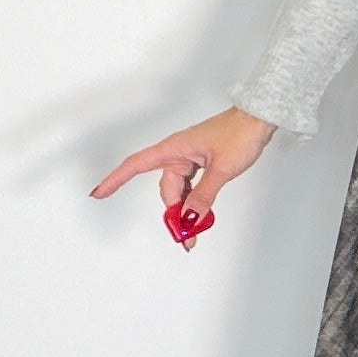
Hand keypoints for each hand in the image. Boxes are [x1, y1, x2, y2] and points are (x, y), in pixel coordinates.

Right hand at [88, 105, 277, 244]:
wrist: (259, 119)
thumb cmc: (240, 133)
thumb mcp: (222, 169)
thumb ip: (204, 196)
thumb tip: (188, 217)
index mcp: (174, 148)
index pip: (136, 165)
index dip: (115, 180)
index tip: (98, 193)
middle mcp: (178, 153)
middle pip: (166, 189)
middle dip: (173, 214)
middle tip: (185, 237)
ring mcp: (190, 158)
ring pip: (179, 191)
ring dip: (185, 210)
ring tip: (195, 232)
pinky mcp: (201, 162)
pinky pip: (191, 186)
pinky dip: (194, 201)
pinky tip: (200, 215)